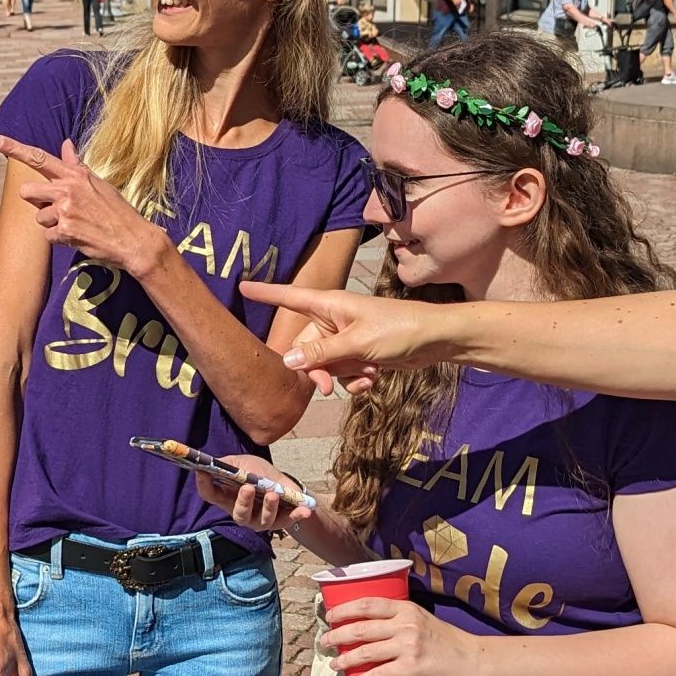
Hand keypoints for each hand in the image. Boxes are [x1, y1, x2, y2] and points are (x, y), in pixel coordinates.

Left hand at [0, 135, 169, 276]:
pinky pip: (49, 235)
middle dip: (38, 201)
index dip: (14, 148)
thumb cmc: (117, 211)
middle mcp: (67, 189)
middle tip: (59, 208)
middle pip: (27, 191)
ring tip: (77, 224)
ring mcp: (65, 210)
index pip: (39, 157)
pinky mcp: (65, 230)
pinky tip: (79, 236)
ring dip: (53, 224)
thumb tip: (66, 144)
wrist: (133, 239)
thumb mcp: (99, 183)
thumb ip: (77, 166)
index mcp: (75, 175)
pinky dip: (61, 239)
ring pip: (39, 217)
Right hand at [193, 452, 314, 532]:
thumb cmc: (258, 473)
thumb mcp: (244, 462)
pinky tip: (305, 511)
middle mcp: (242, 512)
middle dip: (243, 502)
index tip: (202, 472)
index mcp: (228, 498)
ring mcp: (261, 520)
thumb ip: (230, 463)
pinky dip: (297, 516)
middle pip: (239, 514)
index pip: (210, 494)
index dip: (204, 484)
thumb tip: (215, 462)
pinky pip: (288, 521)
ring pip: (263, 520)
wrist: (282, 484)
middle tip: (248, 487)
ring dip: (268, 507)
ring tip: (274, 493)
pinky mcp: (281, 521)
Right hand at [240, 282, 451, 395]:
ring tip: (367, 372)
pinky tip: (373, 378)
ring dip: (343, 376)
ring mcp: (346, 338)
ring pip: (325, 364)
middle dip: (317, 369)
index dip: (266, 293)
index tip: (242, 287)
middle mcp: (333, 320)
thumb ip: (321, 353)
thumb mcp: (357, 342)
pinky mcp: (359, 354)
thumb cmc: (398, 329)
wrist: (434, 340)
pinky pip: (343, 372)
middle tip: (325, 388)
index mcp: (329, 306)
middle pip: (305, 348)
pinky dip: (356, 379)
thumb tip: (287, 361)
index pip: (289, 297)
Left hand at [322, 598, 481, 675]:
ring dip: (344, 659)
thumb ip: (400, 619)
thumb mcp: (422, 619)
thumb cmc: (446, 640)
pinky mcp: (412, 667)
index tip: (330, 615)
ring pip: (365, 652)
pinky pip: (380, 674)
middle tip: (325, 642)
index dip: (344, 609)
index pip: (367, 604)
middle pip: (361, 628)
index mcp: (406, 609)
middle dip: (337, 635)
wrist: (472, 658)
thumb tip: (372, 625)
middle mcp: (405, 624)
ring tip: (335, 664)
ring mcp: (408, 646)